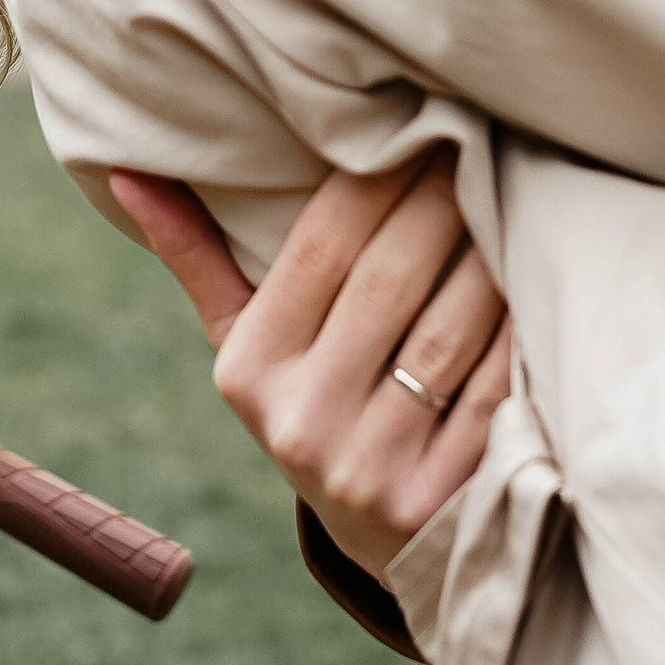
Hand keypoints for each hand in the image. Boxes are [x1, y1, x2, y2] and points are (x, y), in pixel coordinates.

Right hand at [107, 162, 509, 582]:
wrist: (382, 539)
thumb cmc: (311, 401)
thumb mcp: (242, 344)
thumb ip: (196, 256)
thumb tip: (128, 172)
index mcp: (247, 371)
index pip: (319, 247)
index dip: (375, 178)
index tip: (418, 125)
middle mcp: (301, 422)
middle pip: (390, 279)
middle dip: (441, 198)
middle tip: (477, 139)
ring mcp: (371, 466)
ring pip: (448, 330)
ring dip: (490, 251)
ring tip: (513, 191)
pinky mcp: (442, 497)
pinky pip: (495, 387)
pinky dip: (519, 325)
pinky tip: (536, 273)